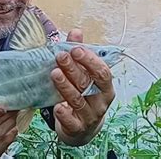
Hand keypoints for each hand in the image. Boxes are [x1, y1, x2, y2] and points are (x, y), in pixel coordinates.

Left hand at [51, 29, 114, 144]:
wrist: (82, 129)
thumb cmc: (84, 96)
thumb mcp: (84, 76)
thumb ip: (80, 55)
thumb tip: (76, 31)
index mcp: (106, 87)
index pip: (102, 72)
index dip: (90, 60)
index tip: (75, 49)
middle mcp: (100, 102)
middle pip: (88, 84)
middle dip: (74, 69)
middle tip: (60, 56)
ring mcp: (90, 117)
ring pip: (77, 100)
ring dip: (65, 86)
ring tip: (54, 73)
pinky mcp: (77, 129)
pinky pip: (71, 121)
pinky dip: (63, 114)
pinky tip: (56, 107)